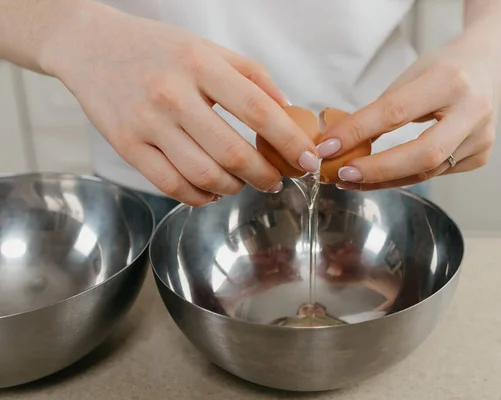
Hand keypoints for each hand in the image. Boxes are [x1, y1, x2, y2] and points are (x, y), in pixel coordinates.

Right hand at [47, 2, 318, 204]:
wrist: (91, 47)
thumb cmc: (159, 49)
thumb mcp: (209, 48)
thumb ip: (253, 77)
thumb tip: (288, 112)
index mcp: (199, 64)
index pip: (257, 110)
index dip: (289, 141)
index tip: (309, 160)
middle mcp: (172, 94)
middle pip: (232, 152)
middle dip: (264, 175)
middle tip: (276, 180)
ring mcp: (146, 123)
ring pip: (203, 175)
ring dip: (234, 188)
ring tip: (243, 183)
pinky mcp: (126, 146)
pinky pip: (171, 186)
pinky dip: (200, 197)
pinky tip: (213, 190)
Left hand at [318, 41, 500, 190]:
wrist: (489, 68)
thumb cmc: (444, 69)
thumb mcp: (411, 75)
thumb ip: (381, 109)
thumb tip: (341, 142)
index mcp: (450, 81)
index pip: (396, 113)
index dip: (358, 133)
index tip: (328, 147)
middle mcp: (473, 111)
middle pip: (422, 155)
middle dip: (377, 170)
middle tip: (343, 175)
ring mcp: (481, 138)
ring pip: (427, 172)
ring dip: (384, 180)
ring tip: (352, 180)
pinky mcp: (481, 156)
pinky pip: (435, 173)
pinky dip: (404, 177)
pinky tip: (381, 177)